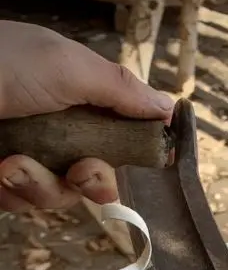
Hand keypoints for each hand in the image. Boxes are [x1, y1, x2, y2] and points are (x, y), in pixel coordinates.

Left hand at [0, 20, 172, 211]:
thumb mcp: (68, 66)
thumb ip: (121, 90)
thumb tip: (168, 107)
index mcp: (75, 98)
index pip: (120, 133)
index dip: (134, 151)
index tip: (148, 159)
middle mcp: (55, 130)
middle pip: (97, 175)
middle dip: (93, 180)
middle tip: (80, 171)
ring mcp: (27, 156)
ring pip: (61, 196)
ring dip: (42, 185)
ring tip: (11, 164)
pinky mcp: (1, 180)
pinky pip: (24, 203)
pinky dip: (12, 190)